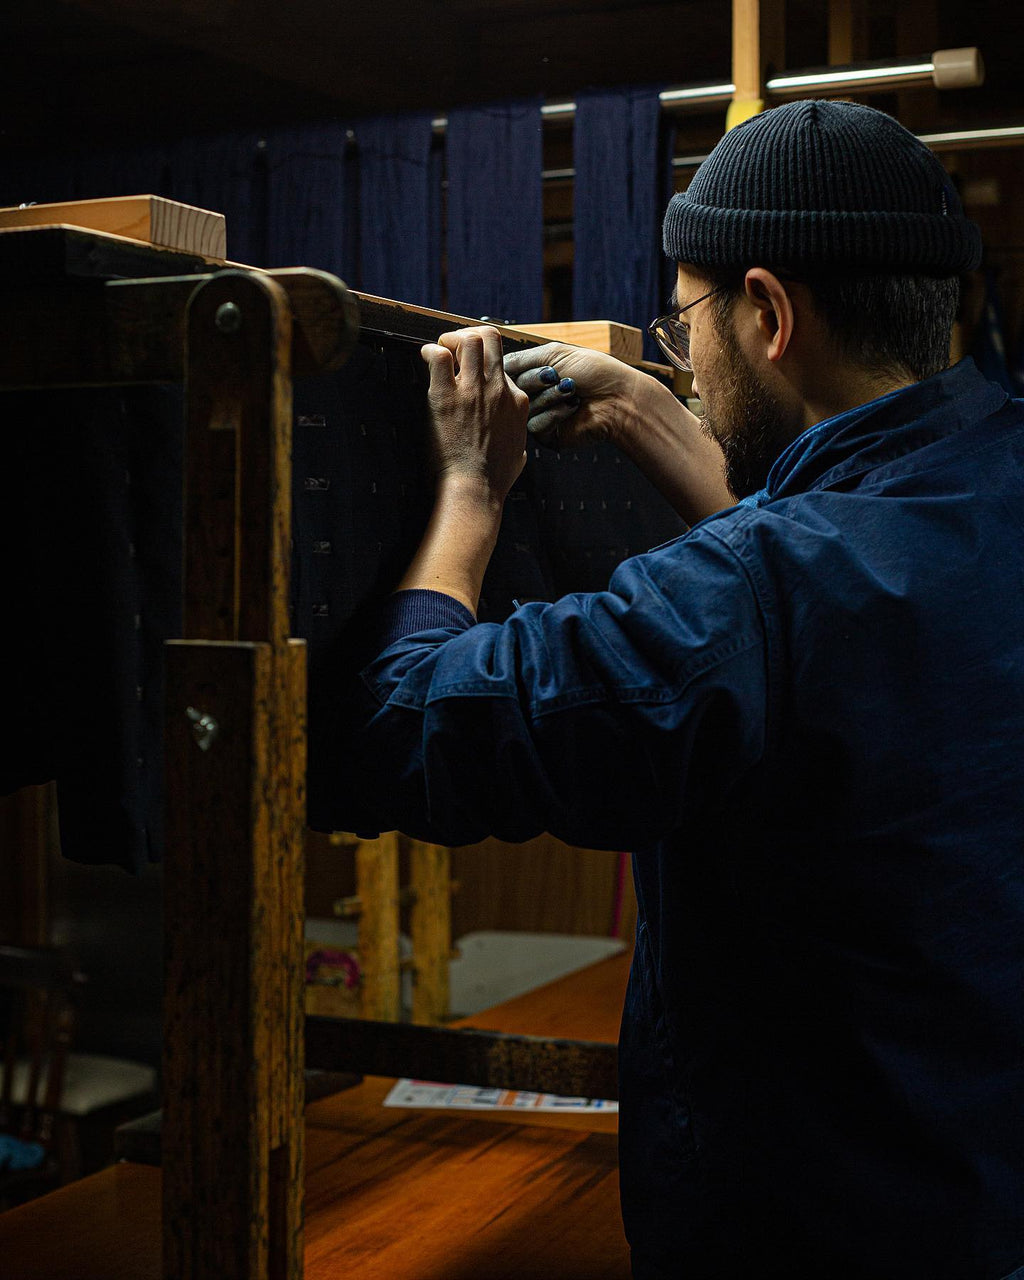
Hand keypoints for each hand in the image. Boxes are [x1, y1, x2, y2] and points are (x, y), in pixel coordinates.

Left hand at [421, 326, 528, 503]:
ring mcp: (474, 390)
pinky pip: (438, 356)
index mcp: (517, 401)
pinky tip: (425, 358)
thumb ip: (517, 445)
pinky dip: (429, 351)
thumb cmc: (494, 480)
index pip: (502, 364)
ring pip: (469, 339)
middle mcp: (498, 389)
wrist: (475, 488)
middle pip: (490, 338)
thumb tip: (517, 452)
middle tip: (454, 349)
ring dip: (451, 339)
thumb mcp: (518, 457)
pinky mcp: (447, 396)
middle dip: (469, 336)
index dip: (483, 364)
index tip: (469, 371)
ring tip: (441, 350)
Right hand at [502, 342, 643, 447]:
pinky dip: (554, 414)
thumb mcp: (555, 352)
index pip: (508, 373)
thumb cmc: (595, 372)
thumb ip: (522, 357)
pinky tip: (572, 408)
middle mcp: (537, 395)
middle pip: (513, 390)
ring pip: (524, 409)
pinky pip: (534, 426)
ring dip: (550, 397)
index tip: (534, 365)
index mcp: (537, 375)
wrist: (618, 398)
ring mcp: (541, 416)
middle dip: (538, 380)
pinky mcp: (548, 436)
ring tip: (571, 391)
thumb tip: (494, 362)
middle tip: (557, 376)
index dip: (517, 370)